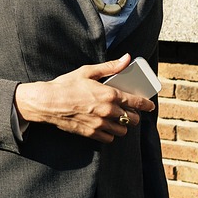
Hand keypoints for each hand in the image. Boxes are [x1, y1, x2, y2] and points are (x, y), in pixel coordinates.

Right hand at [13, 55, 154, 142]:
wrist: (47, 102)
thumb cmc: (66, 85)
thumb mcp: (88, 71)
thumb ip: (110, 67)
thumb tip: (127, 59)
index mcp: (109, 94)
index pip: (137, 103)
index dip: (147, 105)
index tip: (150, 106)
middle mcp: (107, 111)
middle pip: (132, 119)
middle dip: (134, 116)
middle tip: (129, 112)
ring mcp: (100, 124)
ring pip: (123, 130)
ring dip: (123, 125)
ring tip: (117, 120)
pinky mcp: (91, 133)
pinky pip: (110, 138)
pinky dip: (110, 134)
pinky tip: (106, 126)